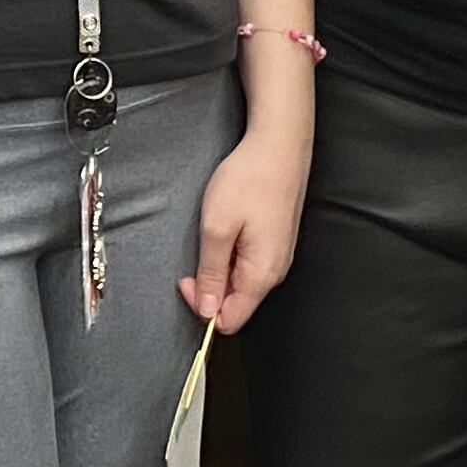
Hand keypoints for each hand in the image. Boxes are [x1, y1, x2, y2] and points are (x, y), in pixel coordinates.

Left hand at [182, 122, 309, 330]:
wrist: (279, 145)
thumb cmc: (251, 179)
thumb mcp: (217, 227)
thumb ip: (211, 273)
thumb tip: (207, 310)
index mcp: (262, 274)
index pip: (230, 320)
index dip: (202, 306)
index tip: (186, 279)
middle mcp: (274, 272)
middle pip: (236, 303)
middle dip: (209, 286)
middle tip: (196, 251)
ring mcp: (277, 257)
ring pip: (240, 282)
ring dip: (219, 267)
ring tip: (214, 233)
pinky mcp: (275, 242)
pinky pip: (248, 264)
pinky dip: (231, 254)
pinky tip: (227, 228)